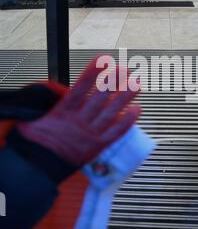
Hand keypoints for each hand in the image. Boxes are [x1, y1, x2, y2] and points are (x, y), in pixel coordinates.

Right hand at [17, 57, 140, 166]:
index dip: (92, 73)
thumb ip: (41, 104)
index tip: (102, 59)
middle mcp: (79, 122)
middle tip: (124, 69)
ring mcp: (90, 134)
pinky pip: (115, 133)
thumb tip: (39, 91)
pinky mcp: (98, 146)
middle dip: (112, 82)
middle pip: (99, 99)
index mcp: (62, 112)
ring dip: (124, 98)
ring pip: (111, 113)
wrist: (39, 169)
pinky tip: (137, 110)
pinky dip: (127, 122)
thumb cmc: (36, 142)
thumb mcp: (30, 119)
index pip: (79, 89)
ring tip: (136, 83)